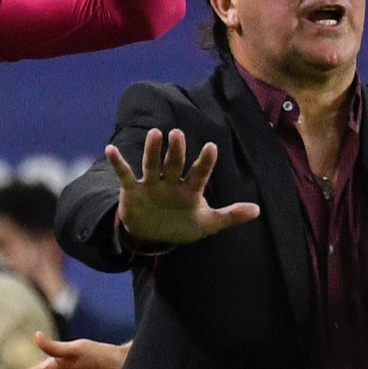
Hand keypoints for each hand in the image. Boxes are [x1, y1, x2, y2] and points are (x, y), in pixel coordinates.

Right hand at [108, 128, 259, 244]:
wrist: (152, 234)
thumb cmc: (181, 225)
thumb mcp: (207, 224)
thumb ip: (230, 216)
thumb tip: (257, 210)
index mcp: (190, 189)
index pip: (199, 173)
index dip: (205, 161)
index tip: (211, 146)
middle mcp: (171, 182)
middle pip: (174, 164)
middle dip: (176, 150)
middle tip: (178, 134)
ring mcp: (152, 184)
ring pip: (152, 164)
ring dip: (152, 150)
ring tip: (155, 133)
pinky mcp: (133, 190)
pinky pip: (125, 175)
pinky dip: (118, 163)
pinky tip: (110, 150)